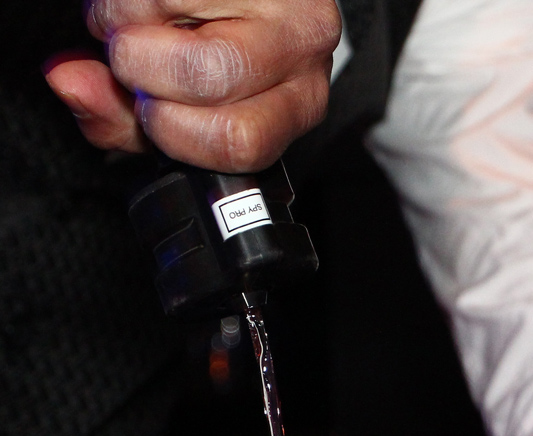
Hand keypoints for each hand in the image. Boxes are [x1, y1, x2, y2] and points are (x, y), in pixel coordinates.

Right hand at [44, 1, 340, 171]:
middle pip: (214, 73)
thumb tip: (69, 81)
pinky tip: (148, 2)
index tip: (148, 111)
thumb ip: (118, 117)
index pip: (240, 140)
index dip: (174, 131)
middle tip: (129, 59)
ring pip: (181, 7)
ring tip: (135, 19)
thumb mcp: (170, 109)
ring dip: (128, 16)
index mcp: (290, 108)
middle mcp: (304, 49)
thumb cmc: (209, 52)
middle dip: (144, 69)